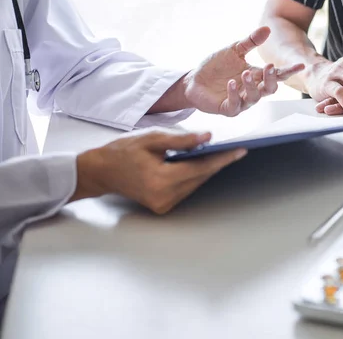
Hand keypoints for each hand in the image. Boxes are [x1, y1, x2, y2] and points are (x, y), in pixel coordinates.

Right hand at [71, 129, 246, 213]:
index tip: (240, 151)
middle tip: (235, 149)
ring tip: (221, 154)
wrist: (101, 171)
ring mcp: (163, 204)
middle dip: (218, 163)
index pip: (200, 168)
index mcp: (160, 179)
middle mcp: (163, 196)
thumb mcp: (152, 138)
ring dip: (207, 170)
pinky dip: (194, 177)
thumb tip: (208, 138)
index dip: (222, 158)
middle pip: (200, 177)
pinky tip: (200, 164)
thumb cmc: (123, 152)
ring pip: (195, 184)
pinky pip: (186, 189)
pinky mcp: (162, 206)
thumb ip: (182, 139)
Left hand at [184, 26, 303, 115]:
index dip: (288, 71)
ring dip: (251, 86)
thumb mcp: (234, 50)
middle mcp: (252, 90)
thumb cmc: (216, 67)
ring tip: (244, 74)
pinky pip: (235, 104)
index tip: (300, 65)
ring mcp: (241, 101)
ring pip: (254, 97)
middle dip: (271, 79)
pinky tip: (231, 84)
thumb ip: (251, 42)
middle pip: (270, 89)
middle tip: (270, 67)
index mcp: (256, 76)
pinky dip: (235, 94)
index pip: (276, 75)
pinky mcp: (228, 108)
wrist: (194, 80)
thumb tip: (267, 29)